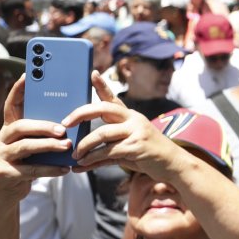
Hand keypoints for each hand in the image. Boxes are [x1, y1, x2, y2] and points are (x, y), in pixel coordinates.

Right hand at [0, 76, 72, 202]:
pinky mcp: (4, 174)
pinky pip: (31, 169)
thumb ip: (44, 132)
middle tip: (63, 129)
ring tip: (67, 146)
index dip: (18, 90)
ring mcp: (0, 156)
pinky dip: (50, 169)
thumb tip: (72, 118)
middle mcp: (1, 139)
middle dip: (43, 125)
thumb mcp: (33, 145)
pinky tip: (65, 169)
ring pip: (25, 146)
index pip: (12, 105)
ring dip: (48, 145)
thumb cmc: (26, 163)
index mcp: (9, 128)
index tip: (28, 75)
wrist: (7, 192)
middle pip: (20, 126)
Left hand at [62, 72, 176, 178]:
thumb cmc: (147, 154)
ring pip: (102, 133)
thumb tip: (80, 158)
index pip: (113, 97)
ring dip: (84, 145)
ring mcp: (136, 131)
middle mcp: (133, 119)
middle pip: (103, 109)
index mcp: (130, 116)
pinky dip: (92, 159)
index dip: (101, 85)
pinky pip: (108, 151)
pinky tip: (82, 165)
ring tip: (75, 155)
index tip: (92, 73)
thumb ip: (106, 147)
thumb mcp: (128, 145)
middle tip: (65, 123)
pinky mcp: (137, 147)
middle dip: (81, 114)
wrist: (172, 163)